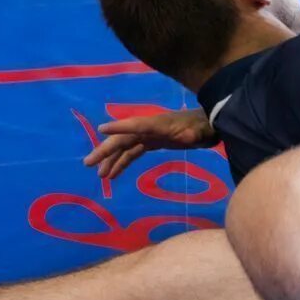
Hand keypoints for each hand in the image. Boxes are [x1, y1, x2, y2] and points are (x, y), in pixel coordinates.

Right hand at [85, 107, 216, 182]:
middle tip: (88, 163)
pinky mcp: (152, 142)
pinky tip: (113, 174)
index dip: (119, 127)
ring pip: (125, 147)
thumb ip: (192, 134)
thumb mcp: (199, 132)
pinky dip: (122, 162)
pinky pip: (132, 152)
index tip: (101, 130)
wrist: (211, 124)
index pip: (135, 125)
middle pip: (123, 138)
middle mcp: (148, 128)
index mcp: (157, 124)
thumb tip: (188, 136)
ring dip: (111, 160)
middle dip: (105, 150)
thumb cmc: (204, 128)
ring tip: (100, 175)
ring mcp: (149, 135)